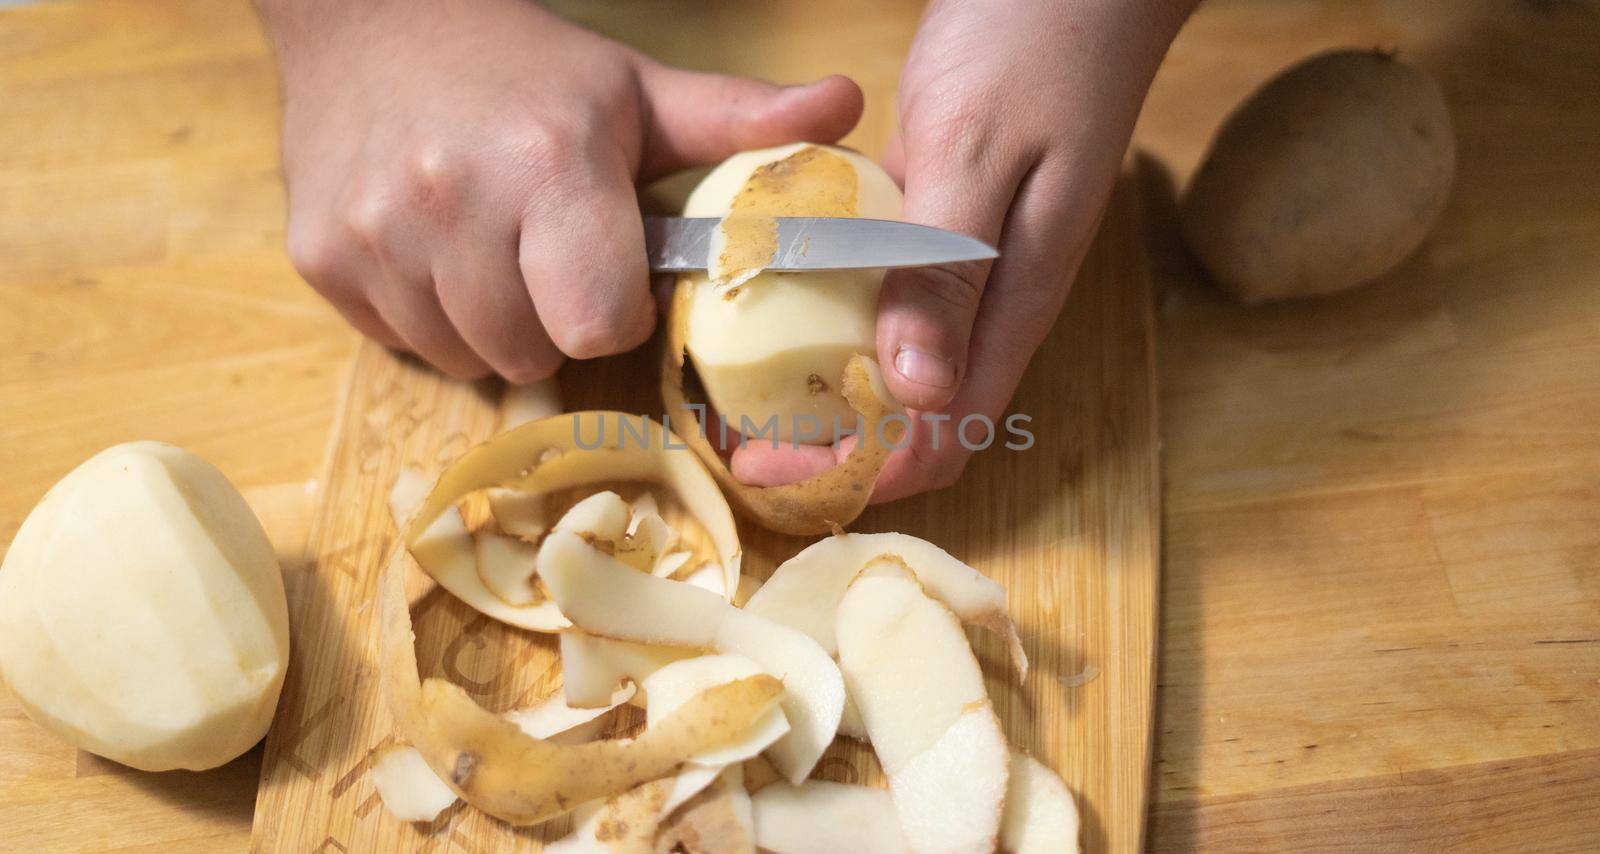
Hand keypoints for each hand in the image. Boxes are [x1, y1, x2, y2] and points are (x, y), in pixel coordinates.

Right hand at [261, 0, 862, 380]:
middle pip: (531, 352)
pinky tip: (432, 249)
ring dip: (489, 325)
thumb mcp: (637, 91)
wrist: (374, 20)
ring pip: (463, 358)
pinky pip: (398, 341)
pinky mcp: (320, 258)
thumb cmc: (526, 70)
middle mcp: (450, 202)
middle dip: (552, 320)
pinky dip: (425, 315)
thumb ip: (742, 119)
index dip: (614, 308)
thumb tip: (848, 104)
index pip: (597, 320)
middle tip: (545, 252)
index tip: (607, 268)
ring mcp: (375, 235)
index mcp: (548, 163)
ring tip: (490, 247)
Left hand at [731, 0, 1191, 499]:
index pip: (944, 441)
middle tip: (737, 440)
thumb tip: (913, 393)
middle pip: (917, 421)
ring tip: (743, 393)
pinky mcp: (945, 226)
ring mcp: (971, 266)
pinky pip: (887, 301)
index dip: (858, 476)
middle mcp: (994, 303)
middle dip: (832, 450)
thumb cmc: (1034, 43)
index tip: (767, 472)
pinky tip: (778, 305)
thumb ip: (946, 272)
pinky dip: (833, 322)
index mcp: (1013, 302)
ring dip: (828, 394)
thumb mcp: (977, 152)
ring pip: (899, 367)